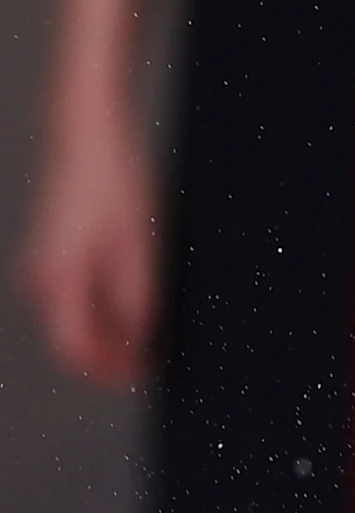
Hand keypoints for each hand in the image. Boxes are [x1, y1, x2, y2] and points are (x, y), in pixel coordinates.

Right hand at [20, 103, 158, 386]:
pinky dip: (101, 312)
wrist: (88, 136)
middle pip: (72, 339)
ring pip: (73, 321)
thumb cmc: (115, 181)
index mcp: (61, 278)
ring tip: (152, 333)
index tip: (144, 376)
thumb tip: (142, 339)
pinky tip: (133, 307)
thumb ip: (138, 299)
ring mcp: (42, 266)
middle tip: (154, 360)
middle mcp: (42, 278)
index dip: (110, 371)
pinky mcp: (52, 256)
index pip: (76, 350)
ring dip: (108, 334)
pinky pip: (73, 299)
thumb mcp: (140, 245)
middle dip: (112, 356)